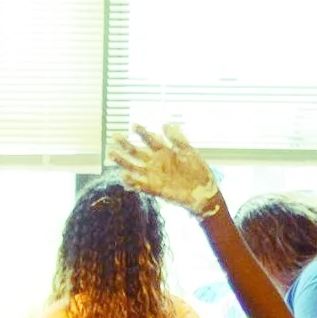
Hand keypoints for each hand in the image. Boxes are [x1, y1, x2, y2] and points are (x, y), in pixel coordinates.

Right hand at [106, 122, 222, 214]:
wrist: (204, 192)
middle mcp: (156, 163)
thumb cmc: (198, 171)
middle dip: (126, 145)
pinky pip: (141, 185)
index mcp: (165, 153)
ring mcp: (154, 176)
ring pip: (134, 167)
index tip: (133, 125)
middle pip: (137, 153)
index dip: (142, 133)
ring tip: (112, 153)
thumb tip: (165, 125)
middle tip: (115, 136)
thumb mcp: (189, 151)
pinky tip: (124, 176)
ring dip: (123, 161)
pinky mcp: (155, 189)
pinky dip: (132, 181)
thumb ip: (177, 139)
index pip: (150, 140)